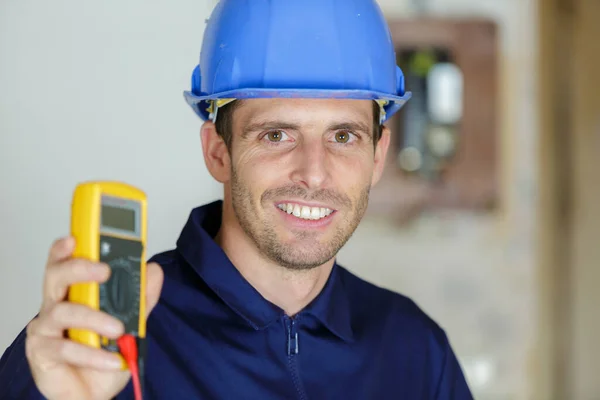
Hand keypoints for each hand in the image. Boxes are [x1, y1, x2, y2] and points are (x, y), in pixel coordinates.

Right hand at [24, 236, 163, 399]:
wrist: (93, 393)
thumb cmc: (103, 353)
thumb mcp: (130, 324)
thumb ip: (141, 298)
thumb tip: (153, 271)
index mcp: (74, 292)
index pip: (65, 261)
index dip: (67, 247)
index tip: (77, 236)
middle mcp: (56, 304)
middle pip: (56, 276)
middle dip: (79, 268)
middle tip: (104, 272)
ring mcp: (46, 328)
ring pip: (63, 312)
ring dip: (94, 319)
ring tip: (118, 330)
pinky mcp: (42, 352)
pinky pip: (65, 348)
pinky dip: (93, 354)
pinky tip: (112, 359)